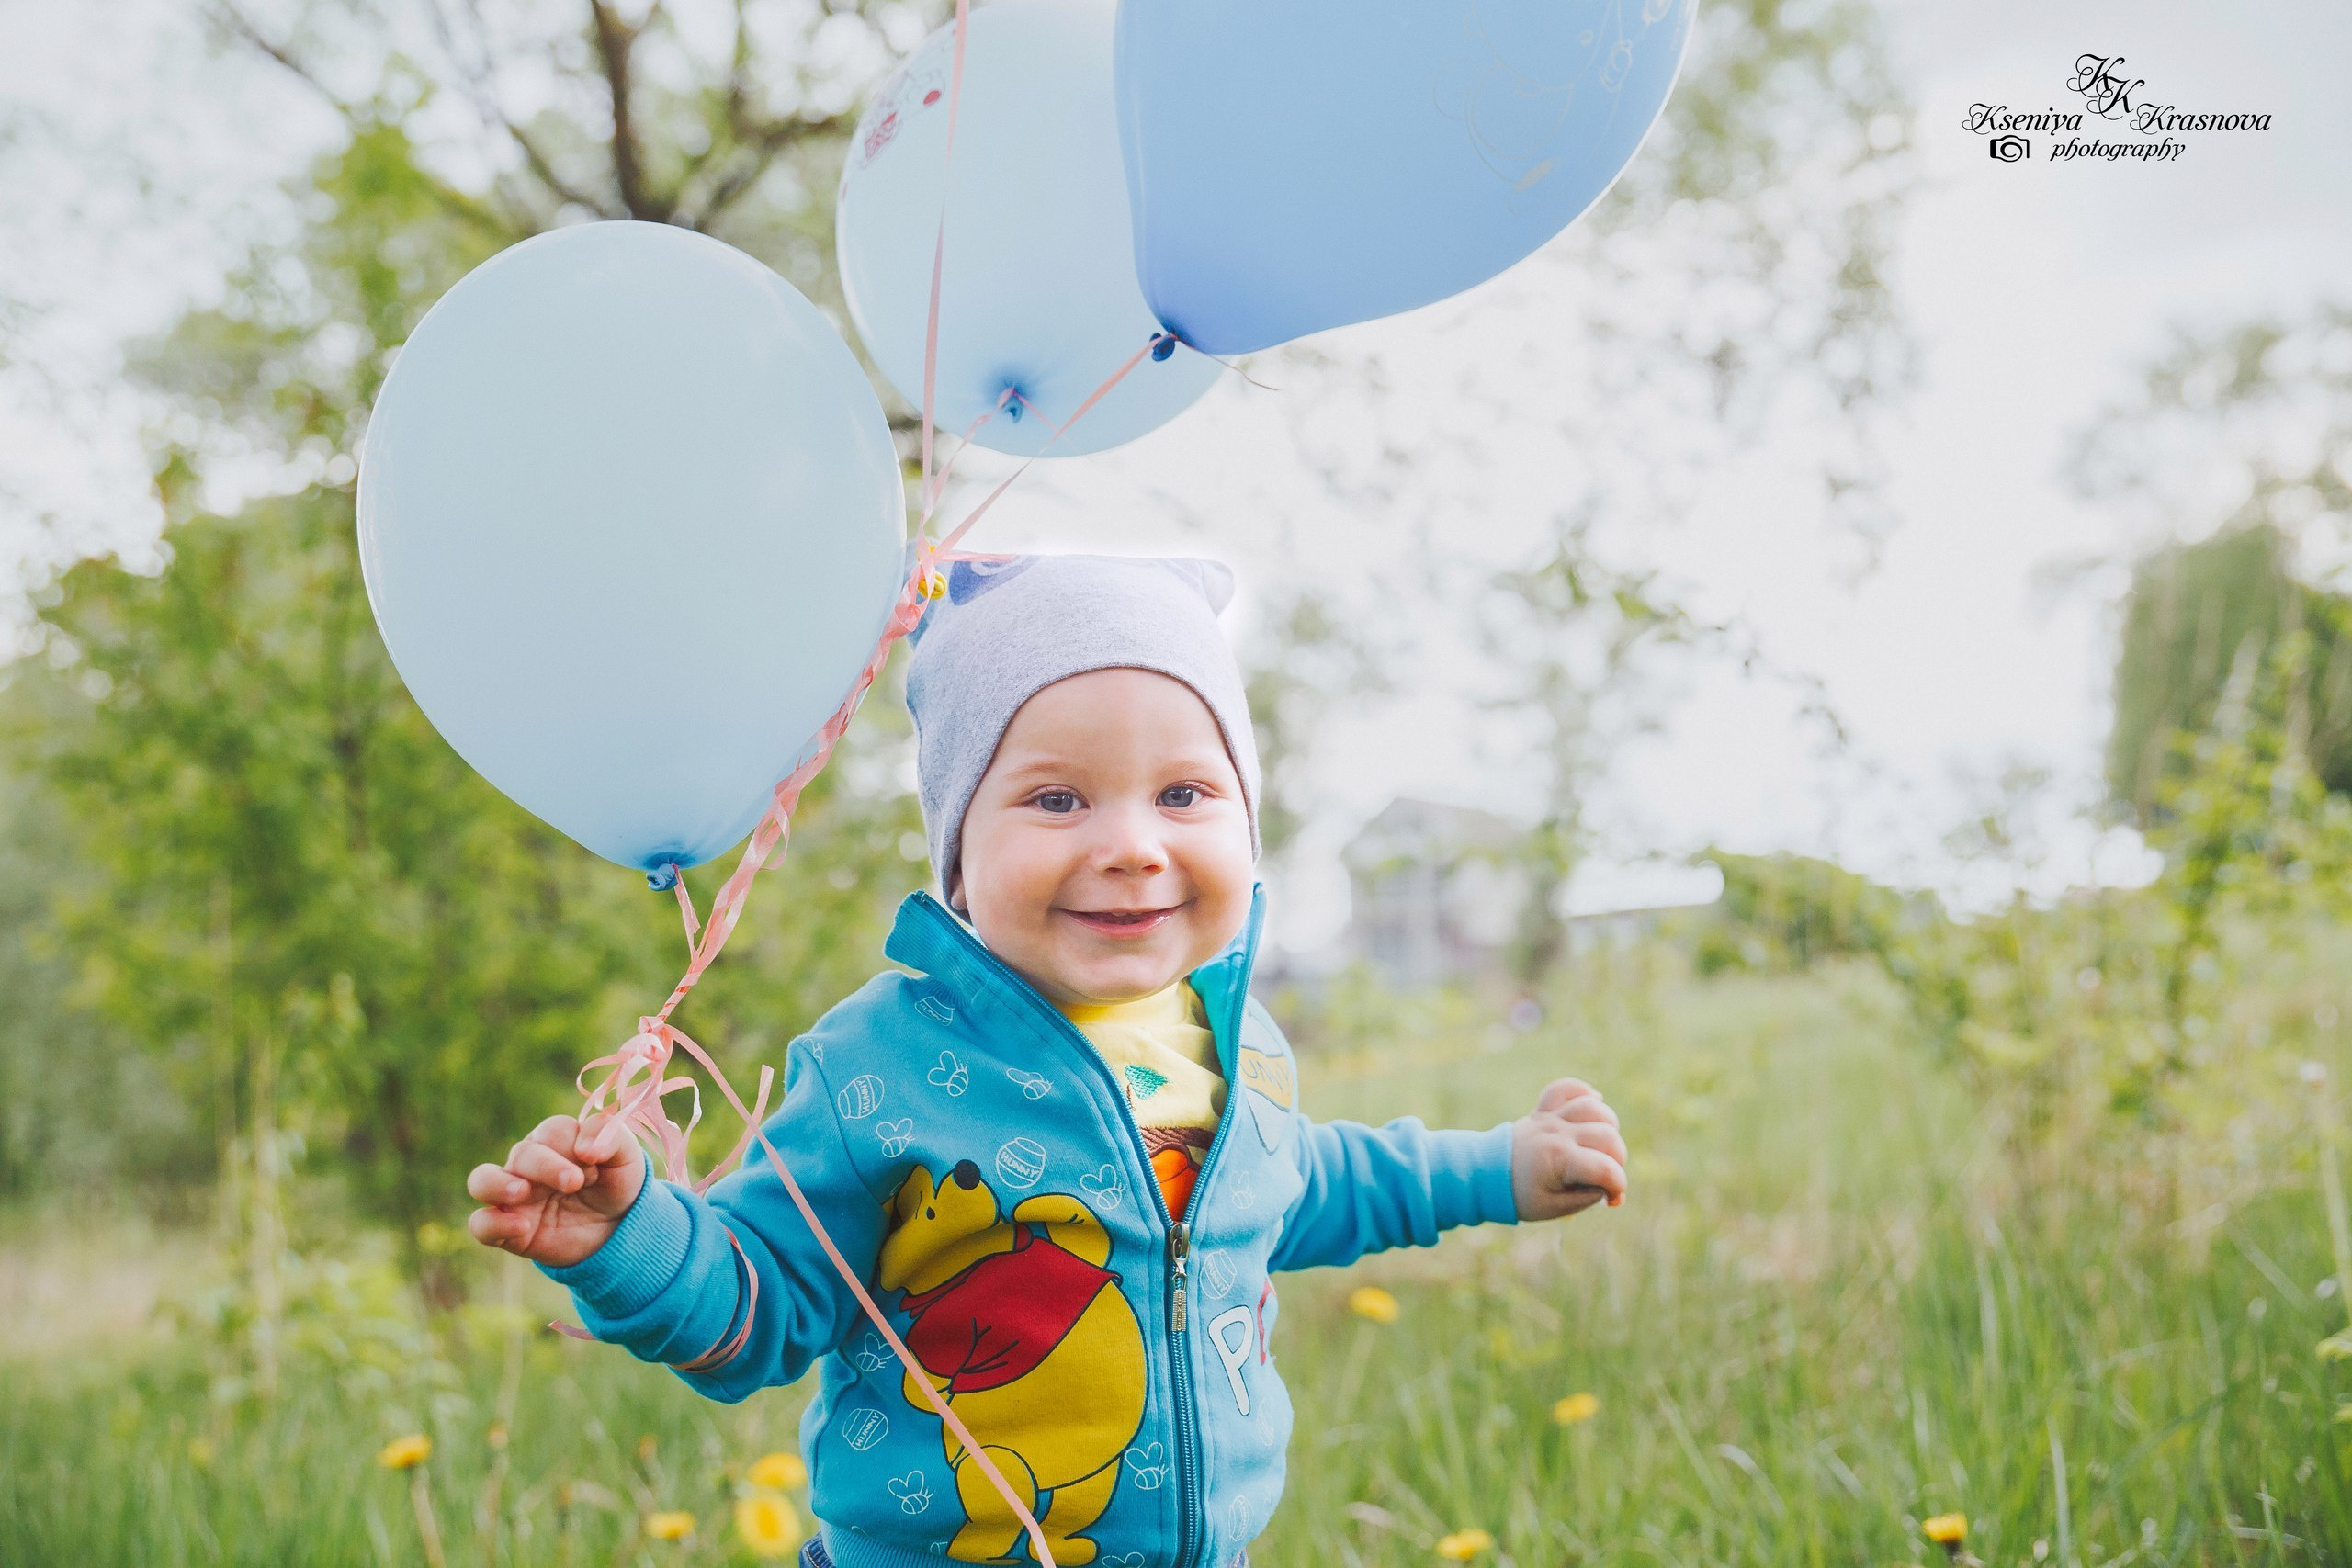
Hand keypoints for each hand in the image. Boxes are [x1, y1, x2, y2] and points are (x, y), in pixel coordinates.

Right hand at [466, 1113, 645, 1266]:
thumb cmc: (616, 1183)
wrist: (616, 1228)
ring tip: (522, 1192)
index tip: (595, 1162)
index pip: (552, 1132)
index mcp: (556, 1140)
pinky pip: (481, 1224)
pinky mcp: (507, 1229)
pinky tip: (522, 1227)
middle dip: (546, 1166)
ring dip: (497, 1184)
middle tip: (574, 1182)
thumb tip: (586, 1148)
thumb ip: (611, 1138)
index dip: (570, 1145)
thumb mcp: (626, 1156)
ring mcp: (514, 1196)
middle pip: (521, 1154)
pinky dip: (494, 1224)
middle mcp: (528, 1163)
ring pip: (481, 1181)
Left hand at [1510, 1077, 1626, 1221]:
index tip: (1610, 1200)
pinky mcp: (1544, 1109)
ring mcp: (1550, 1118)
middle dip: (1617, 1160)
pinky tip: (1593, 1105)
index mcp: (1559, 1159)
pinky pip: (1567, 1087)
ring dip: (1608, 1128)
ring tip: (1599, 1148)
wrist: (1486, 1174)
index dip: (1618, 1186)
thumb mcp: (1554, 1208)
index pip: (1606, 1169)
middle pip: (1608, 1136)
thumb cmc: (1520, 1195)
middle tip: (1602, 1177)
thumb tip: (1613, 1191)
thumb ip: (1588, 1198)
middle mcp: (1557, 1133)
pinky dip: (1584, 1092)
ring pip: (1594, 1108)